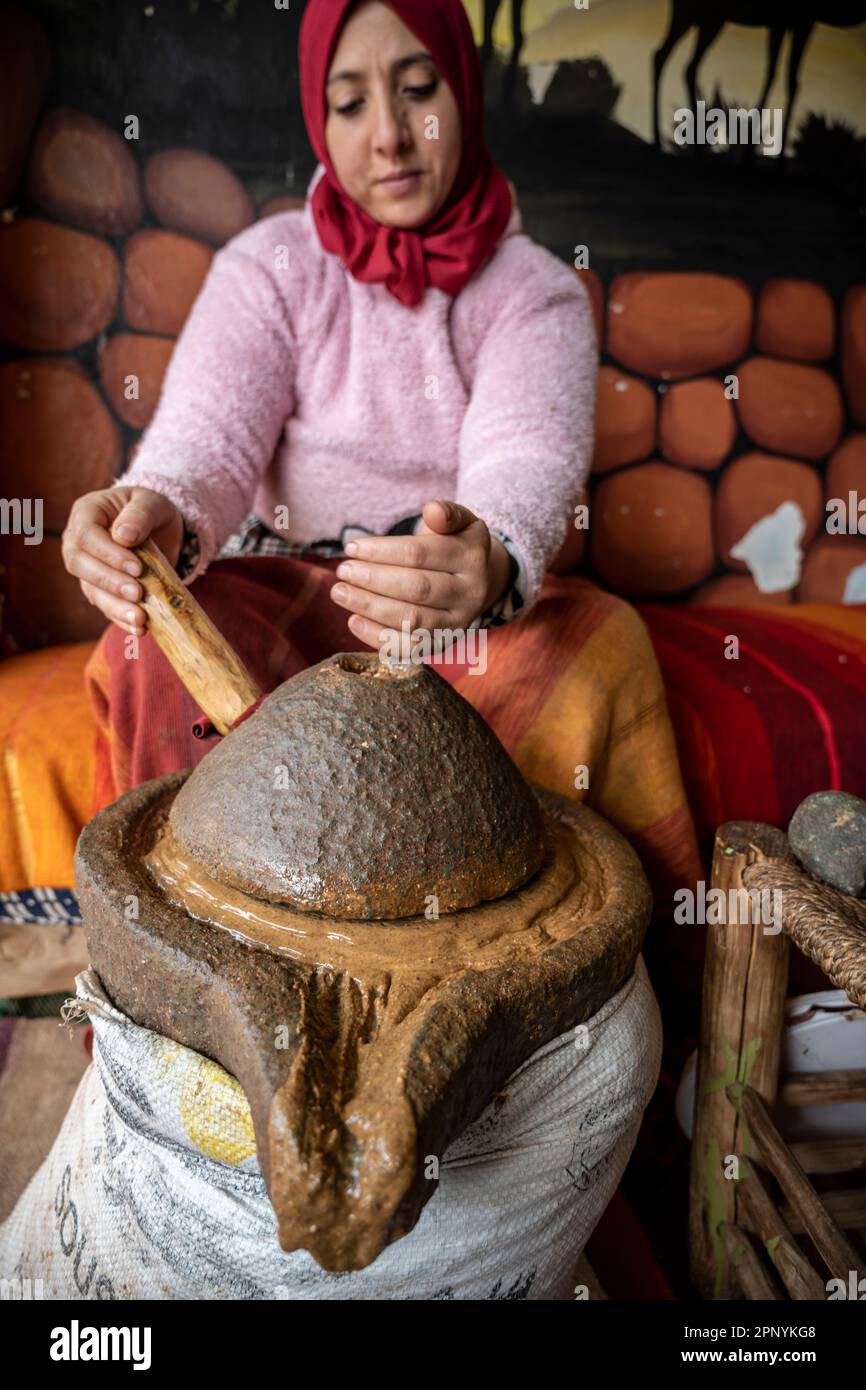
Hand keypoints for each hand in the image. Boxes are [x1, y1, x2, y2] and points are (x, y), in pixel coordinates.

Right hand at [62, 486, 183, 636]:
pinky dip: (122, 619)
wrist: (160, 529)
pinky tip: (140, 628)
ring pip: (91, 591)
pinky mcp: (100, 590)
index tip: (137, 568)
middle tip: (138, 593)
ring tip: (140, 618)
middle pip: (81, 566)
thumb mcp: (153, 503)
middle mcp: (78, 542)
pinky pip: (105, 607)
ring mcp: (87, 569)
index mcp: (87, 513)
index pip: (86, 536)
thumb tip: (123, 536)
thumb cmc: (152, 510)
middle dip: (110, 582)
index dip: (109, 554)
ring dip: (115, 607)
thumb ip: (140, 515)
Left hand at [329, 500, 510, 650]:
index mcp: (472, 557)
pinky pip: (409, 648)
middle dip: (373, 579)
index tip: (351, 548)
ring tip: (339, 592)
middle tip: (342, 571)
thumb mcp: (458, 522)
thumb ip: (446, 513)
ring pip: (412, 620)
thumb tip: (432, 510)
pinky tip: (353, 620)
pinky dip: (378, 637)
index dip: (382, 551)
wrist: (473, 582)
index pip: (421, 554)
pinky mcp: (442, 645)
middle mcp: (471, 593)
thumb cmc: (452, 546)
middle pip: (417, 588)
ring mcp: (458, 623)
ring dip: (370, 607)